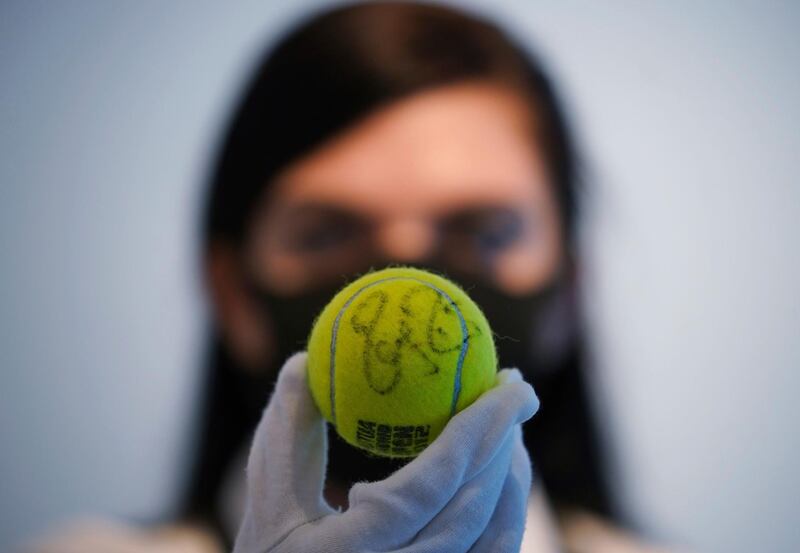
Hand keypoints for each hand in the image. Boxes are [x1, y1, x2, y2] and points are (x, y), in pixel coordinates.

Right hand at [233, 352, 538, 552]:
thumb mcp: (268, 498)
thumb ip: (286, 428)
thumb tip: (306, 358)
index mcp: (350, 551)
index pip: (429, 485)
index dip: (478, 429)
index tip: (506, 380)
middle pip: (473, 510)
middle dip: (505, 441)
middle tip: (515, 389)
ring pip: (494, 539)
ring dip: (511, 475)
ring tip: (511, 425)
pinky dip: (506, 511)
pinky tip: (500, 474)